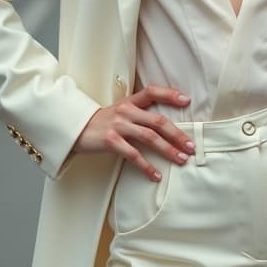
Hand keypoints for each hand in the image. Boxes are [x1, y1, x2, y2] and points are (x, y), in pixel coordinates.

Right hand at [73, 85, 194, 180]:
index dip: (170, 94)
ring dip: (168, 150)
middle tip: (191, 146)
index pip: (152, 92)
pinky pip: (133, 155)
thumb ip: (139, 114)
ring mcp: (118, 126)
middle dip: (177, 134)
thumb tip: (165, 126)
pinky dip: (147, 166)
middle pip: (158, 121)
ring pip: (149, 137)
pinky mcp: (111, 141)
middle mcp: (126, 111)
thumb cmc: (102, 122)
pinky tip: (156, 175)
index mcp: (130, 101)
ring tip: (181, 159)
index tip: (187, 100)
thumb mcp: (120, 112)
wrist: (75, 129)